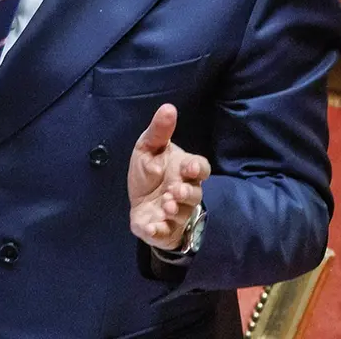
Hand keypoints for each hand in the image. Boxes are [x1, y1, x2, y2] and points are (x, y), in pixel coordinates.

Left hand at [128, 103, 210, 250]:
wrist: (139, 202)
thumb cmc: (149, 172)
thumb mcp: (148, 148)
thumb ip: (159, 131)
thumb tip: (168, 107)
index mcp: (184, 171)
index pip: (201, 168)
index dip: (197, 168)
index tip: (190, 167)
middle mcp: (185, 193)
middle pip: (195, 194)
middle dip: (187, 192)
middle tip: (175, 190)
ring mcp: (175, 213)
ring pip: (182, 214)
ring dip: (175, 210)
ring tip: (166, 204)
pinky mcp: (162, 229)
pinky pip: (164, 233)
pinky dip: (158, 231)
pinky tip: (151, 227)